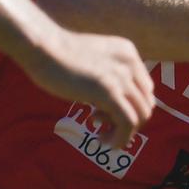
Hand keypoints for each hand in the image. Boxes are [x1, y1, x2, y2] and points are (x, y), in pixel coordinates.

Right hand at [19, 31, 154, 148]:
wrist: (42, 47)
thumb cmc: (56, 56)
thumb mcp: (92, 61)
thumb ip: (105, 76)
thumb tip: (108, 107)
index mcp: (128, 54)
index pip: (145, 90)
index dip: (130, 108)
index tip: (106, 115)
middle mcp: (130, 63)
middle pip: (146, 104)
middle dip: (128, 122)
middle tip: (104, 127)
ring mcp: (121, 77)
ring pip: (141, 116)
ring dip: (124, 133)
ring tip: (102, 136)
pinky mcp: (109, 91)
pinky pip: (128, 122)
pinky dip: (119, 138)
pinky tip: (101, 140)